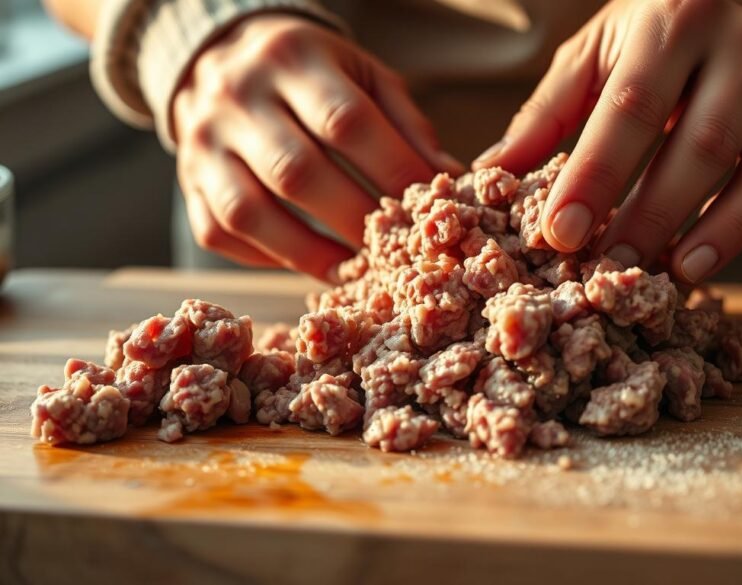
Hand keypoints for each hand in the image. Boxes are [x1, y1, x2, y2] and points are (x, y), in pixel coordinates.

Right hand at [173, 15, 461, 279]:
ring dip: (310, 253)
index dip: (392, 170)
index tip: (427, 207)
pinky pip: (220, 232)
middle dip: (355, 220)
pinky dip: (270, 257)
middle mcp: (236, 96)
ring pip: (249, 213)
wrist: (221, 56)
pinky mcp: (187, 183)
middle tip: (394, 248)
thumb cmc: (312, 74)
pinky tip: (310, 262)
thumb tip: (446, 178)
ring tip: (356, 270)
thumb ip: (406, 123)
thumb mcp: (363, 75)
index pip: (346, 121)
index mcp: (290, 57)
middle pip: (297, 172)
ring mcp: (201, 142)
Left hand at [477, 0, 741, 282]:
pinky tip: (696, 265)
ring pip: (739, 168)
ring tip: (645, 275)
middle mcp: (737, 45)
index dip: (594, 176)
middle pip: (690, 144)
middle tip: (600, 268)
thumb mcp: (602, 47)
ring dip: (690, 231)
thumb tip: (493, 173)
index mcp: (672, 20)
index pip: (629, 109)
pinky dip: (738, 230)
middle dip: (642, 215)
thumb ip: (550, 110)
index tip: (558, 233)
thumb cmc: (667, 23)